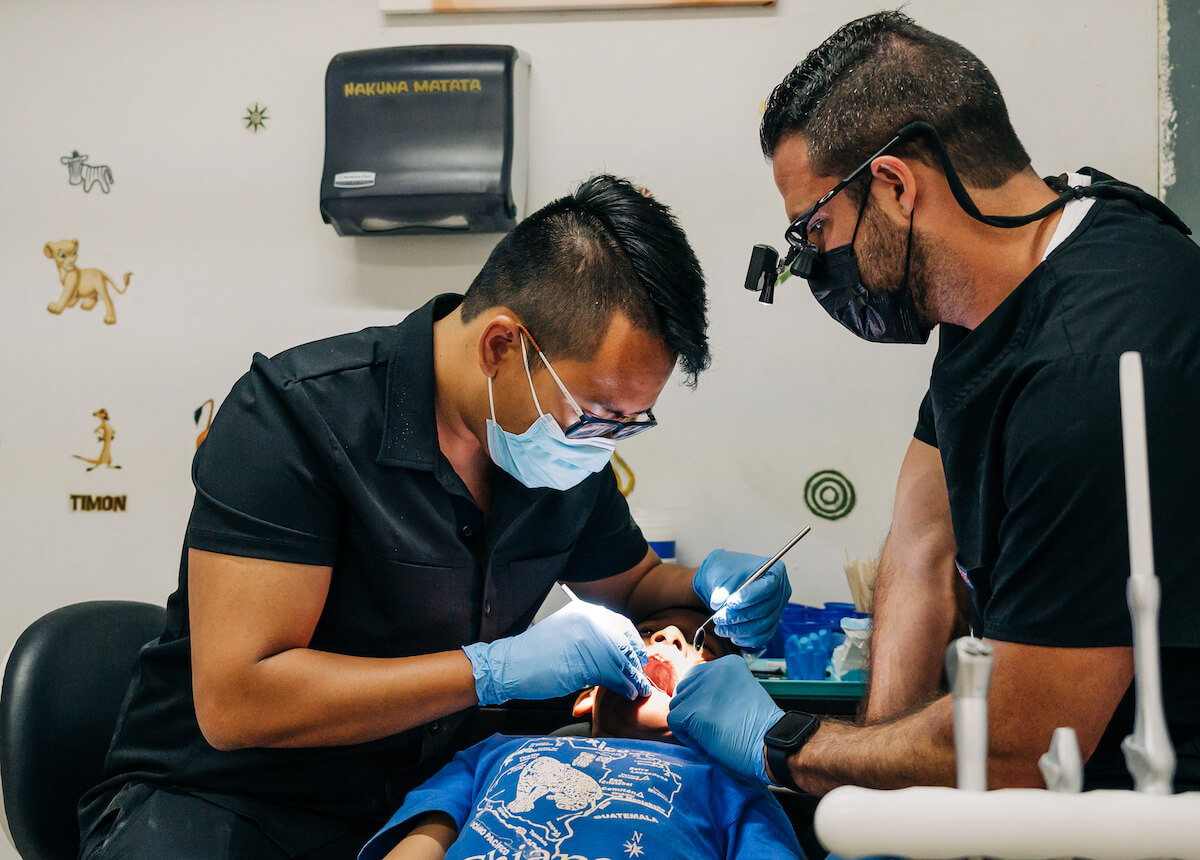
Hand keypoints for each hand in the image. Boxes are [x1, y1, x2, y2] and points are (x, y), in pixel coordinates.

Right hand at [462, 600, 650, 705]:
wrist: (511, 665)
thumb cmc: (534, 653)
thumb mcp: (565, 631)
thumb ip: (588, 634)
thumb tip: (614, 645)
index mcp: (584, 611)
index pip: (620, 623)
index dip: (631, 641)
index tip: (637, 654)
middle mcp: (590, 621)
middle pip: (624, 642)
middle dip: (635, 660)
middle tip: (641, 673)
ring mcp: (589, 641)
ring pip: (621, 661)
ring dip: (633, 677)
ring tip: (638, 688)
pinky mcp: (587, 663)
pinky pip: (614, 676)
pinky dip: (623, 686)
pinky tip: (627, 692)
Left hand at [667, 654, 782, 783]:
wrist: (772, 745)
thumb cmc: (759, 728)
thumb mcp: (740, 692)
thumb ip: (718, 688)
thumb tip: (689, 695)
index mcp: (728, 663)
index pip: (695, 677)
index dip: (700, 701)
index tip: (718, 716)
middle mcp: (714, 669)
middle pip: (683, 690)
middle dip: (693, 712)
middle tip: (717, 728)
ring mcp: (703, 689)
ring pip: (677, 706)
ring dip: (690, 726)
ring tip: (716, 735)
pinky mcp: (693, 710)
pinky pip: (674, 722)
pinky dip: (688, 738)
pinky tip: (710, 743)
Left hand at [693, 549, 791, 647]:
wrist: (729, 579)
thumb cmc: (730, 571)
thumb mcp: (724, 573)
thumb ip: (722, 587)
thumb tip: (717, 603)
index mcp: (775, 571)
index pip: (767, 587)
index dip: (750, 597)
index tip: (731, 603)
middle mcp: (781, 590)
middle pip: (765, 608)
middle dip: (740, 616)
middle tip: (718, 618)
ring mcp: (779, 608)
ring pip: (763, 625)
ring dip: (740, 629)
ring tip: (720, 628)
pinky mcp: (772, 623)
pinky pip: (764, 636)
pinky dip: (747, 638)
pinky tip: (732, 636)